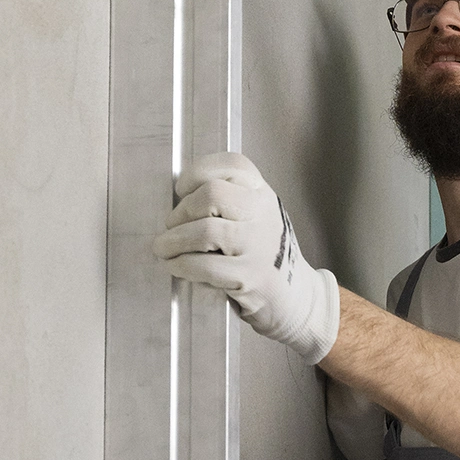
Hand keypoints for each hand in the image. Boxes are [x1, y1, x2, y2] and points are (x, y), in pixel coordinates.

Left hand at [153, 153, 339, 363]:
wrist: (295, 295)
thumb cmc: (263, 253)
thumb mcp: (256, 216)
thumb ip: (229, 200)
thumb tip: (178, 201)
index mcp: (263, 193)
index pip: (233, 165)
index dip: (198, 173)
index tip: (182, 190)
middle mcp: (264, 214)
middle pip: (212, 193)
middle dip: (181, 211)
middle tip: (172, 227)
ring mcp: (258, 245)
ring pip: (205, 230)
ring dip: (173, 241)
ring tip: (164, 249)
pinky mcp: (248, 276)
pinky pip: (204, 266)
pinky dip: (181, 265)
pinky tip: (177, 267)